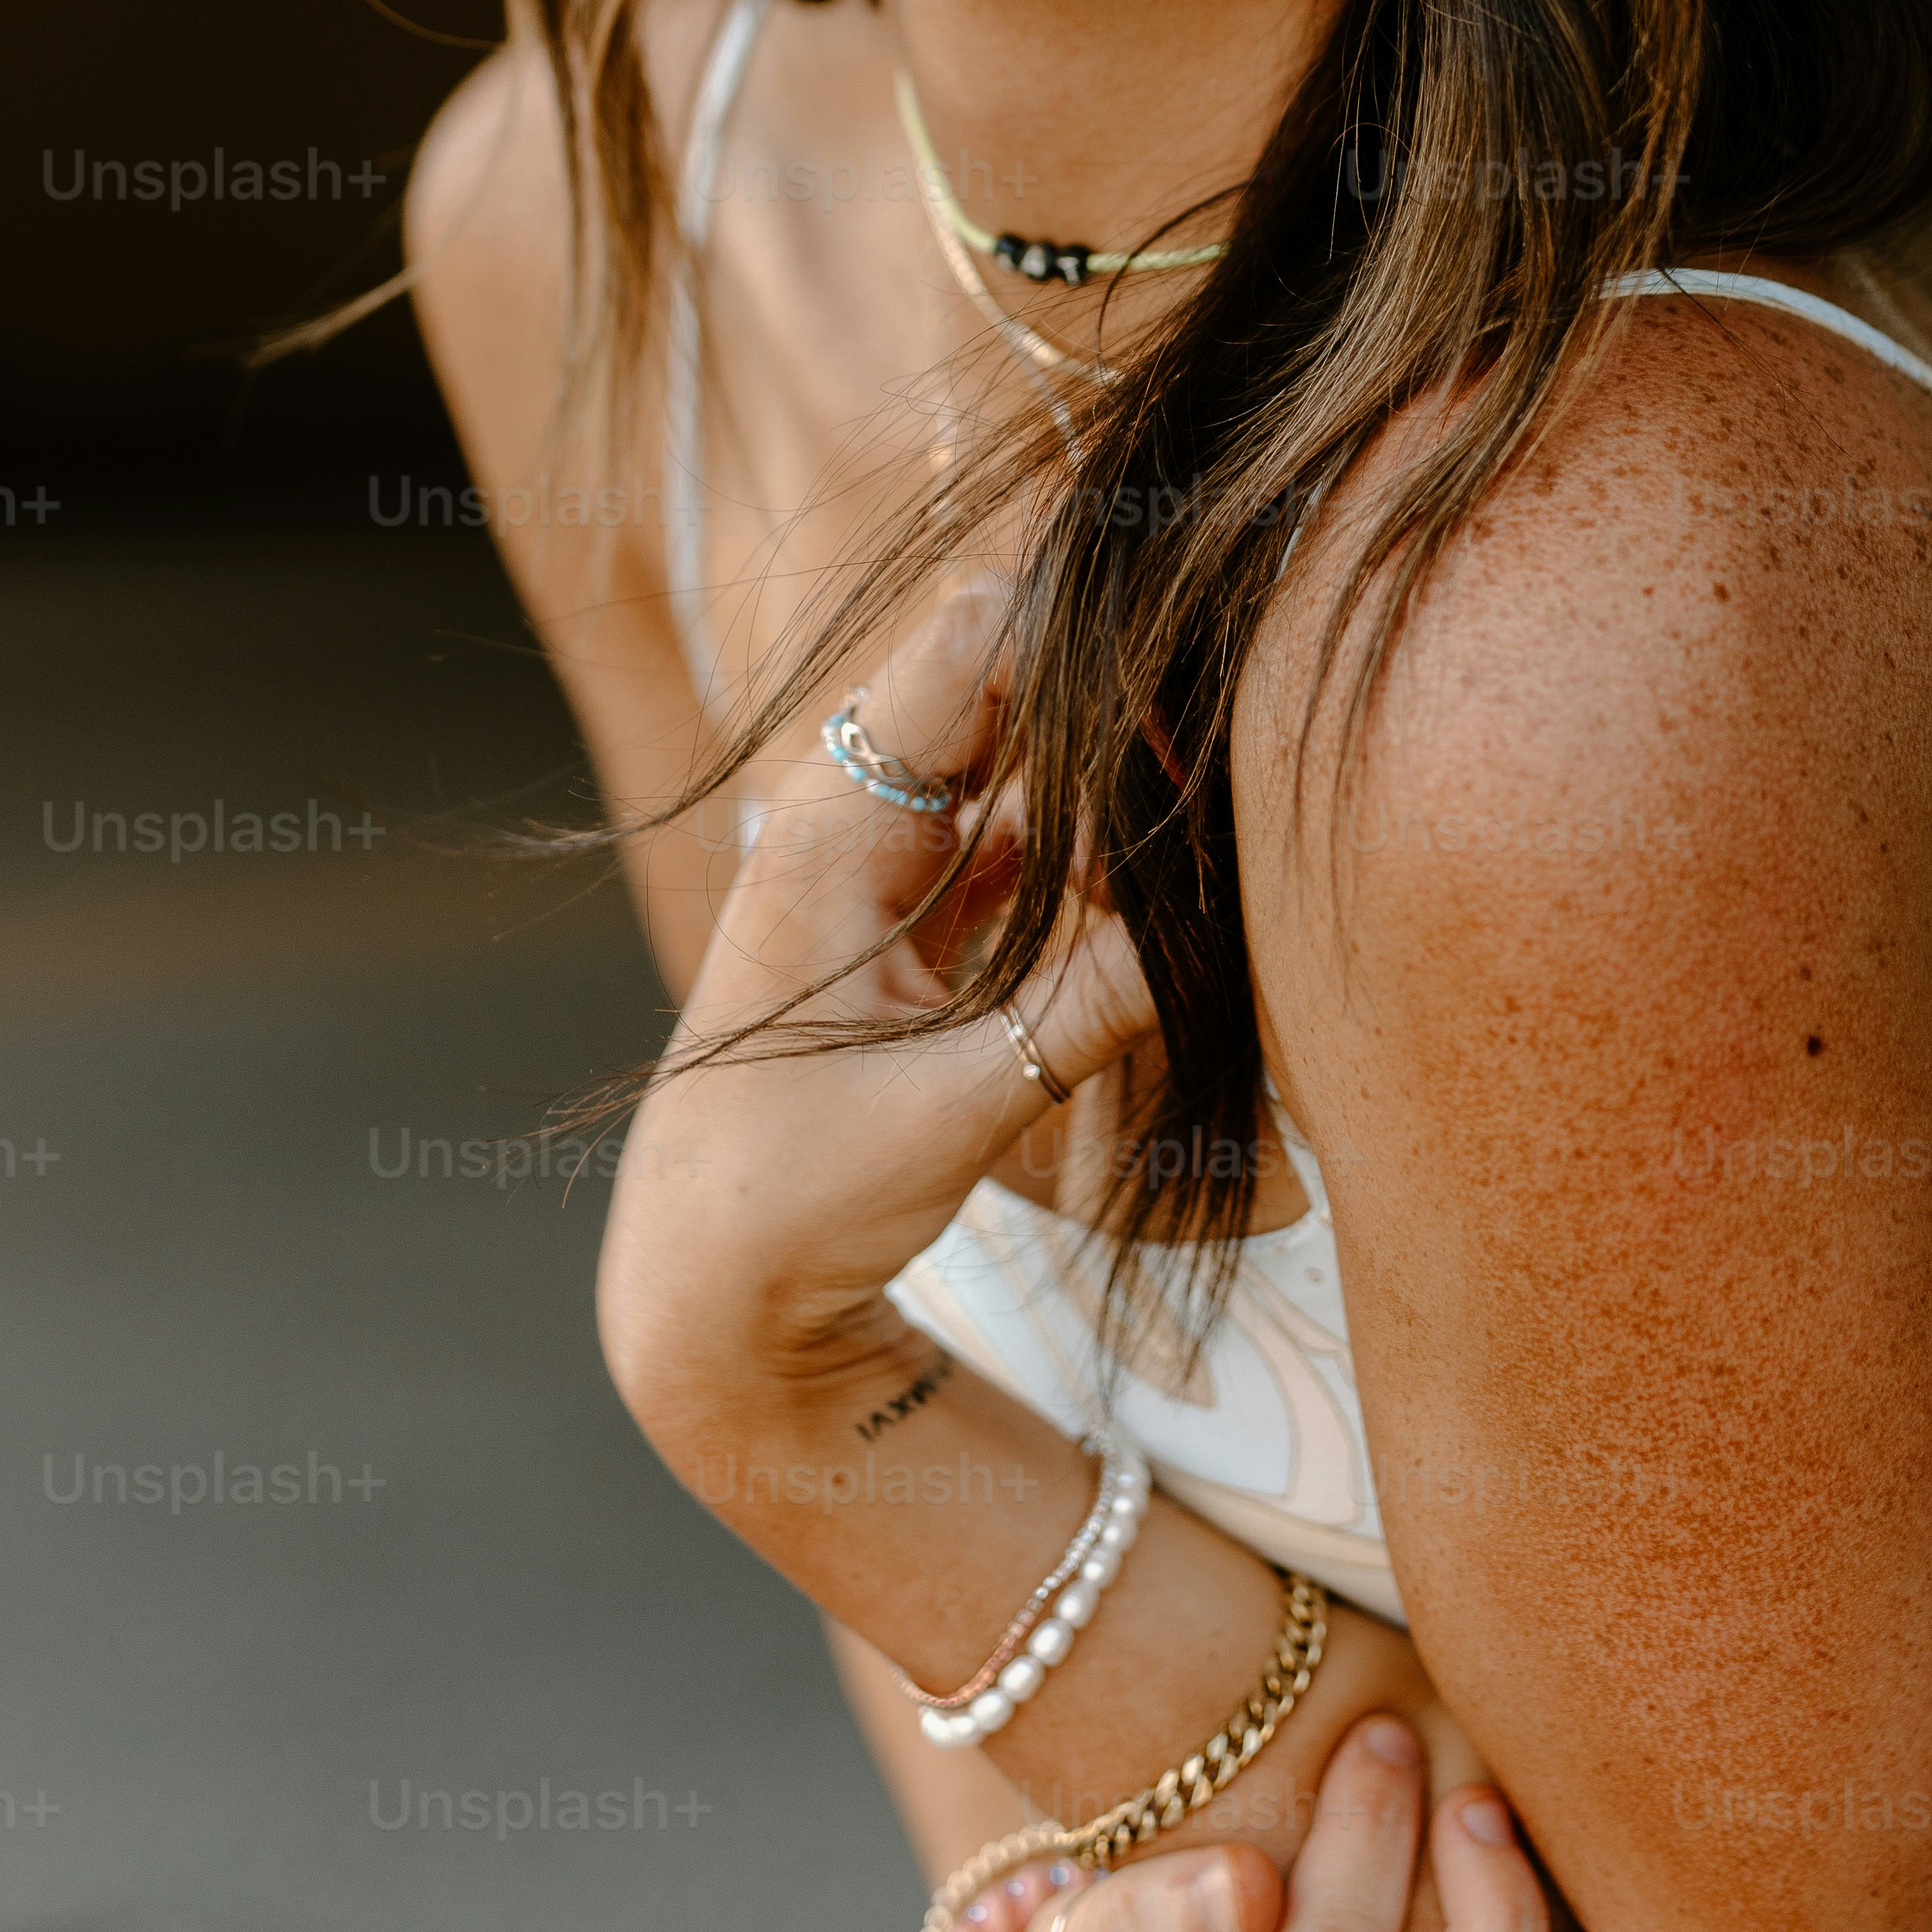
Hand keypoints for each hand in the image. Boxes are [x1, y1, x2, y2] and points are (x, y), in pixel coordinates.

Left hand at [599, 570, 1155, 1414]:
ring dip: (1116, 784)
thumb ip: (1095, 1004)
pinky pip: (1029, 835)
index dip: (1087, 638)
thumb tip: (1225, 919)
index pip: (973, 637)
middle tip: (1224, 762)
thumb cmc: (788, 1201)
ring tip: (1208, 827)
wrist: (706, 1294)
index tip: (1187, 701)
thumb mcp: (956, 1104)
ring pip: (1031, 760)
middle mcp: (860, 812)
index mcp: (836, 820)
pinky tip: (1162, 884)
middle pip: (1014, 681)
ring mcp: (892, 858)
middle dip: (1120, 701)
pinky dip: (1095, 849)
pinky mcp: (926, 912)